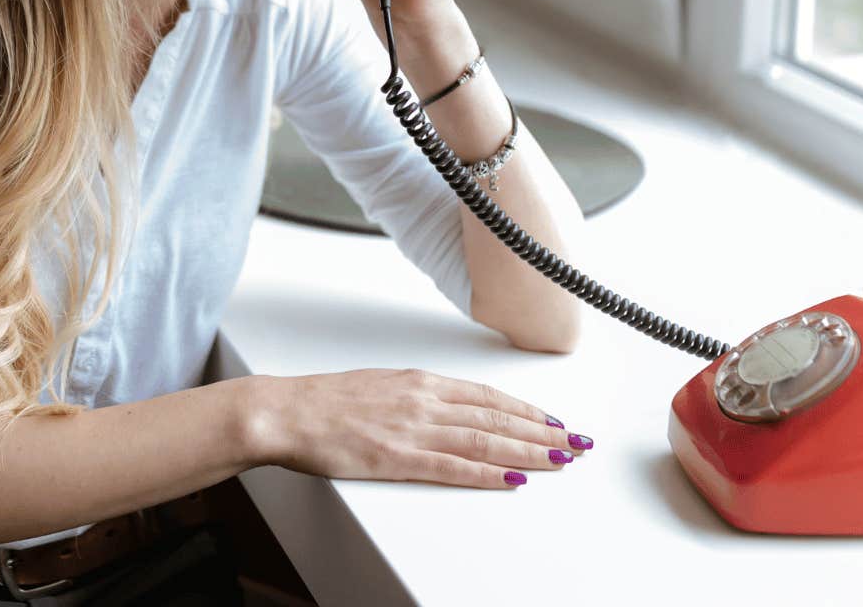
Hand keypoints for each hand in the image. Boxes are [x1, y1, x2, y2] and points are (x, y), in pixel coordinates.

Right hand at [247, 369, 590, 488]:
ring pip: (486, 441)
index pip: (488, 398)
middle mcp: (425, 400)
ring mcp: (413, 429)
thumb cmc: (323, 401)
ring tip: (562, 460)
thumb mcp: (379, 386)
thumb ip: (414, 397)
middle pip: (498, 418)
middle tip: (577, 443)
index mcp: (420, 382)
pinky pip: (454, 468)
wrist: (285, 411)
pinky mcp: (398, 457)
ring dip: (530, 452)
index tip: (554, 422)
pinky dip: (489, 474)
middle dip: (544, 432)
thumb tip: (443, 408)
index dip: (527, 411)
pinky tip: (514, 480)